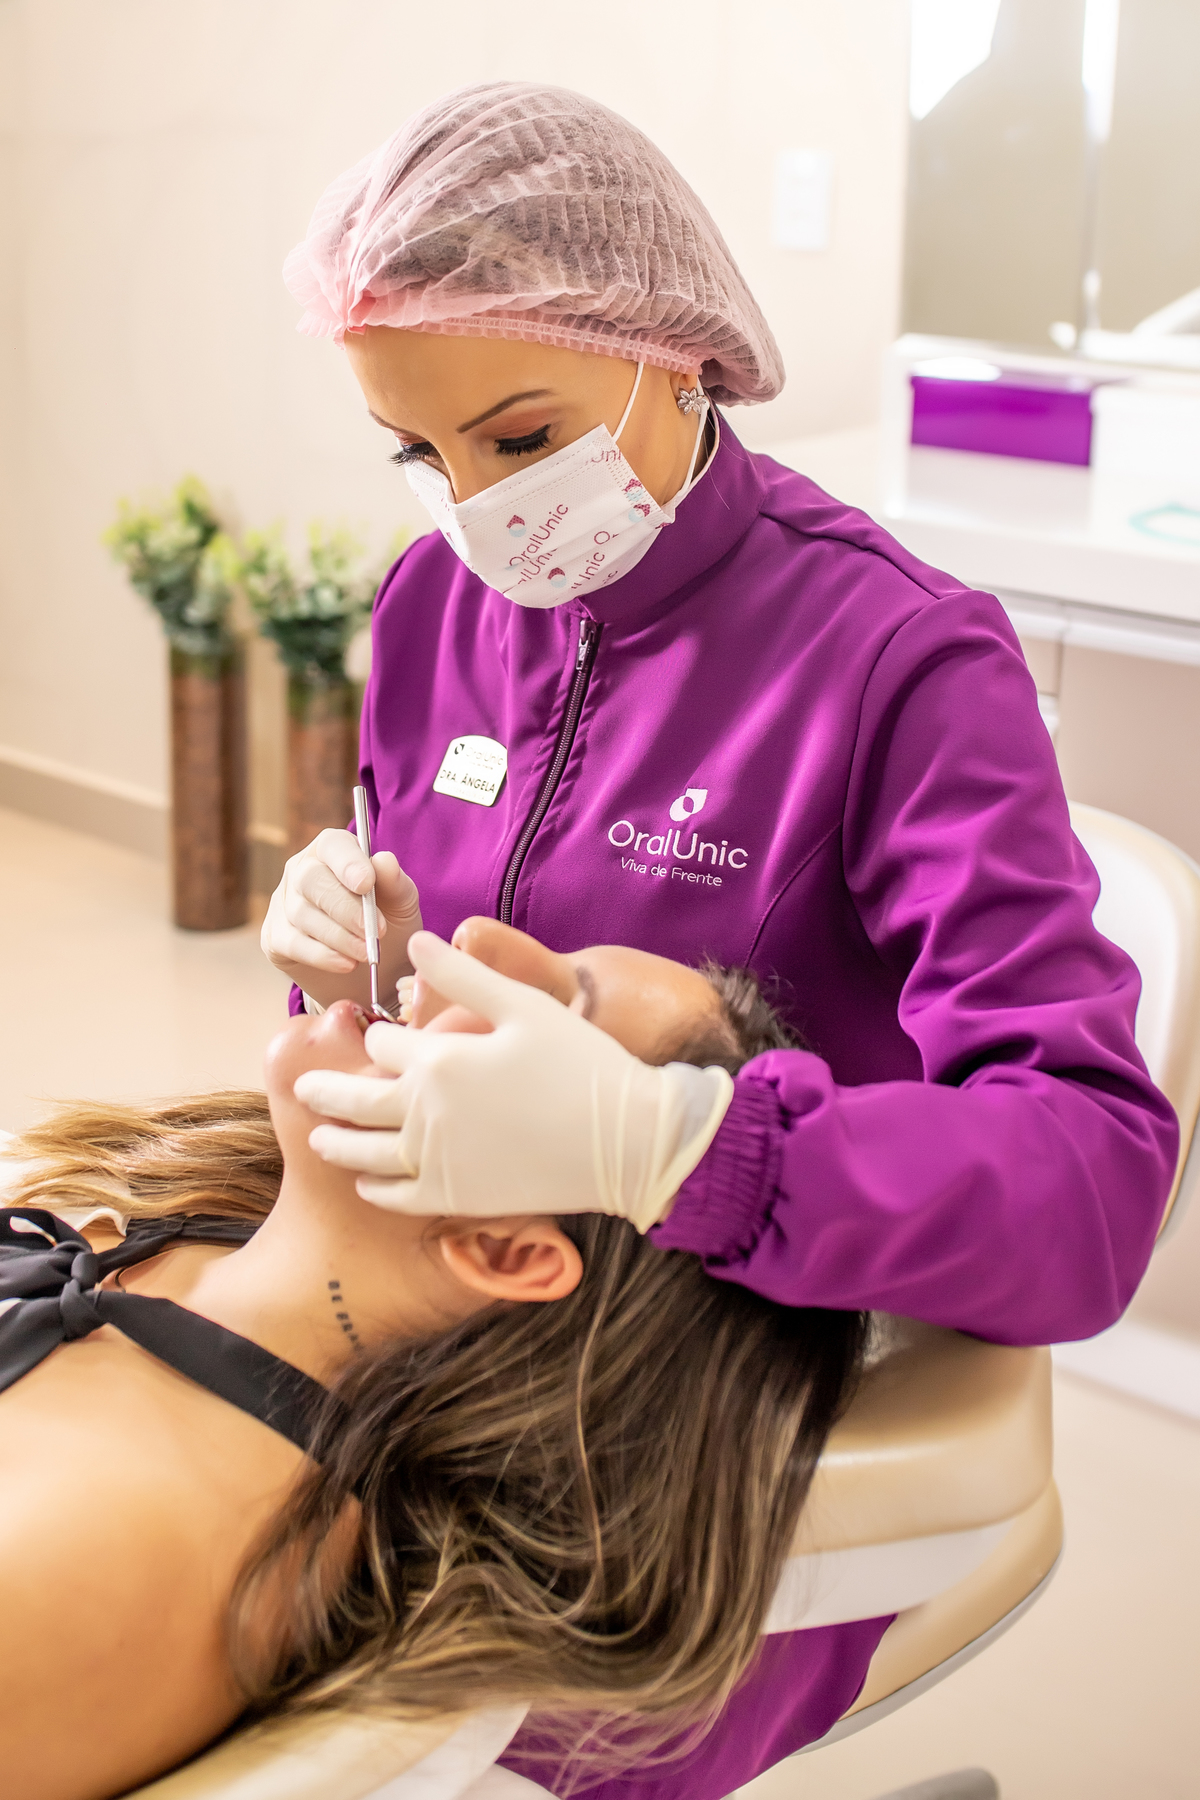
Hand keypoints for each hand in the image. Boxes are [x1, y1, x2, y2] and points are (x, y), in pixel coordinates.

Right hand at [261, 828, 422, 1008]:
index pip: (333, 845)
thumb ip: (395, 883)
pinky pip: (293, 943)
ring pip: (303, 914)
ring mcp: (284, 903)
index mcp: (333, 851)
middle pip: (312, 880)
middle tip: (375, 932)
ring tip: (367, 953)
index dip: (348, 863)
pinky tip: (346, 964)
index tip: (366, 884)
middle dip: (346, 908)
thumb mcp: (401, 904)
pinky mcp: (275, 937)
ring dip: (339, 937)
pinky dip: (322, 955)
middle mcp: (302, 870)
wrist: (372, 970)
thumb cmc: (387, 924)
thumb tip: (384, 860)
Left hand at [294, 932, 733, 1230]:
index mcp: (438, 1059)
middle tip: (304, 1086)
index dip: (379, 1038)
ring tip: (319, 1137)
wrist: (627, 1139)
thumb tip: (416, 939)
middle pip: (353, 1100)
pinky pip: (396, 1197)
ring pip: (363, 1153)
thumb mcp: (523, 1006)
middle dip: (326, 1090)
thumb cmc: (581, 1063)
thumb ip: (462, 974)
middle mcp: (424, 1112)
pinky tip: (366, 1182)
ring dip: (336, 1142)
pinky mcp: (455, 1197)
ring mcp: (436, 1161)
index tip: (381, 1039)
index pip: (382, 1045)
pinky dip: (374, 1188)